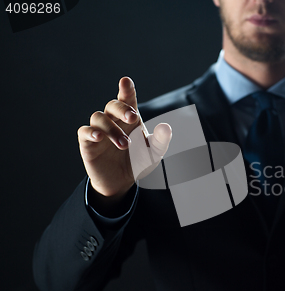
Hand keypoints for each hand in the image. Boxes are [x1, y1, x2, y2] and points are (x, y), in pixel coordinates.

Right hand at [77, 77, 171, 204]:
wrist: (122, 181)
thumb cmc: (138, 161)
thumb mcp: (154, 152)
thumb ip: (161, 140)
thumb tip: (166, 127)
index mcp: (129, 119)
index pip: (127, 99)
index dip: (126, 89)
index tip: (126, 81)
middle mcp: (113, 120)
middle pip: (112, 105)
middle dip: (122, 109)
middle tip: (133, 118)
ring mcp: (99, 131)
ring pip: (99, 118)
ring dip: (112, 129)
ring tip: (125, 144)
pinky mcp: (88, 143)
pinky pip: (84, 131)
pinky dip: (90, 132)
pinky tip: (99, 137)